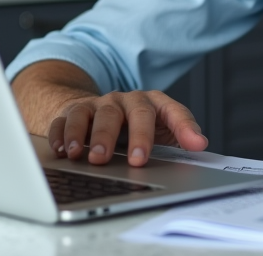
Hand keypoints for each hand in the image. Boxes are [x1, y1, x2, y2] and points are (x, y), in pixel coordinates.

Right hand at [49, 89, 208, 167]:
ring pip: (93, 114)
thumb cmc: (133, 124)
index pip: (171, 110)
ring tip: (88, 156)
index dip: (184, 127)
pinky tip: (63, 151)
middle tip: (136, 161)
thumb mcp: (160, 128)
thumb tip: (201, 145)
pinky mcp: (71, 112)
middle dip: (134, 136)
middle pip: (130, 112)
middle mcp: (123, 100)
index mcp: (150, 103)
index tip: (194, 146)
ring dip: (90, 135)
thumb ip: (180, 135)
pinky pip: (64, 120)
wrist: (96, 109)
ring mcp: (96, 105)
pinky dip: (62, 135)